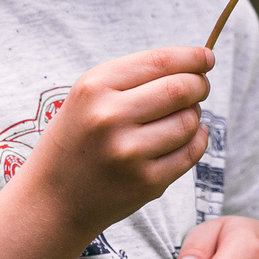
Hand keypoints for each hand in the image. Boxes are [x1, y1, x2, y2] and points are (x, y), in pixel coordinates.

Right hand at [14, 47, 210, 242]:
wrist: (51, 201)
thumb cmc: (76, 141)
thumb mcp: (88, 98)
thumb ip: (134, 78)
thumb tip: (196, 64)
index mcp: (94, 88)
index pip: (160, 61)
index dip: (192, 57)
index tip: (206, 57)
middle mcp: (110, 117)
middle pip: (181, 89)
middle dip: (199, 85)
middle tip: (199, 87)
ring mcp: (130, 153)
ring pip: (189, 121)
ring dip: (194, 116)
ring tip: (179, 117)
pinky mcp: (146, 182)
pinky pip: (191, 153)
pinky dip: (196, 141)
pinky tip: (184, 138)